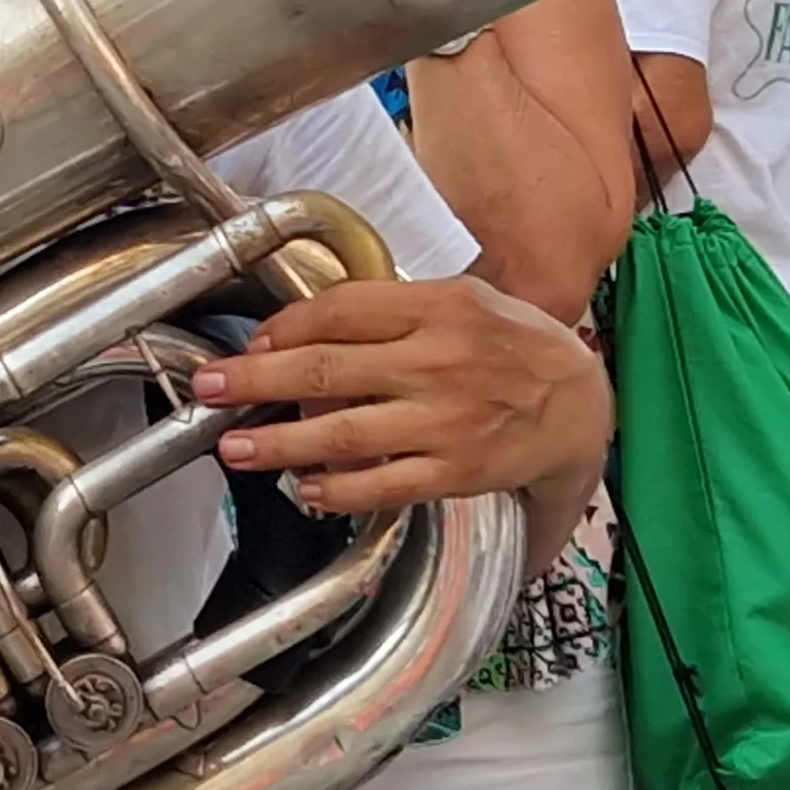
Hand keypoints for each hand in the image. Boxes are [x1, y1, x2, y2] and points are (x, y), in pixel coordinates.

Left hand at [189, 275, 611, 511]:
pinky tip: (304, 488)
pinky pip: (383, 484)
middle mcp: (438, 362)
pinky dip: (337, 490)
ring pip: (344, 434)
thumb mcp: (463, 299)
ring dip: (280, 444)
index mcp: (437, 308)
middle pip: (326, 371)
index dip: (283, 328)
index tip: (249, 343)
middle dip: (255, 381)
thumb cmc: (513, 345)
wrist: (581, 406)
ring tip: (236, 447)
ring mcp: (445, 422)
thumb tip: (307, 324)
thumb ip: (392, 308)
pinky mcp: (455, 472)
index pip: (340, 311)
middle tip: (208, 389)